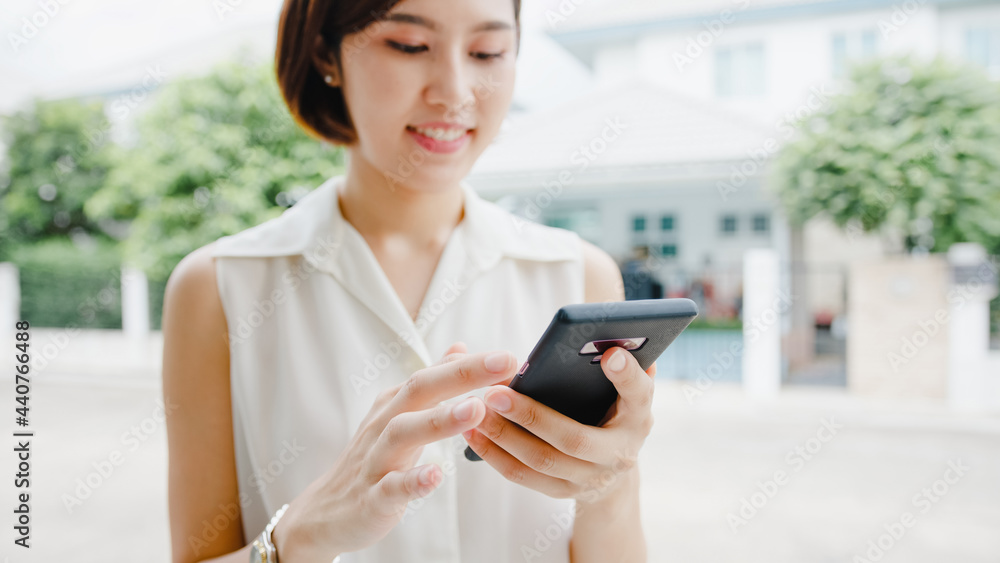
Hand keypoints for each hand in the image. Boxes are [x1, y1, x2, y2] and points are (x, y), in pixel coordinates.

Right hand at [271, 343, 518, 561]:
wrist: (327, 512)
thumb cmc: (373, 459)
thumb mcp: (400, 415)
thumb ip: (432, 384)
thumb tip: (460, 348)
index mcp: (395, 404)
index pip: (434, 374)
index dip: (472, 364)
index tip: (510, 357)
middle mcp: (385, 423)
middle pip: (420, 390)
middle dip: (462, 374)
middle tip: (503, 363)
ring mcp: (377, 459)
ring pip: (404, 432)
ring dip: (440, 419)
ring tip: (476, 410)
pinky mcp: (374, 496)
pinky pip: (392, 486)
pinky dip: (414, 480)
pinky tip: (437, 474)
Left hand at [463, 346, 655, 504]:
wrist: (613, 472)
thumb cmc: (612, 413)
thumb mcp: (624, 392)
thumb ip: (621, 367)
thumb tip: (614, 339)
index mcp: (638, 417)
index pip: (639, 393)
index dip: (627, 375)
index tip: (610, 354)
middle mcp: (619, 453)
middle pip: (573, 439)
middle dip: (532, 416)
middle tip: (495, 392)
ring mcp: (590, 478)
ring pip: (542, 460)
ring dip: (504, 436)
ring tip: (477, 410)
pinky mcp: (562, 491)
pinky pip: (523, 476)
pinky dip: (494, 455)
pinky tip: (473, 433)